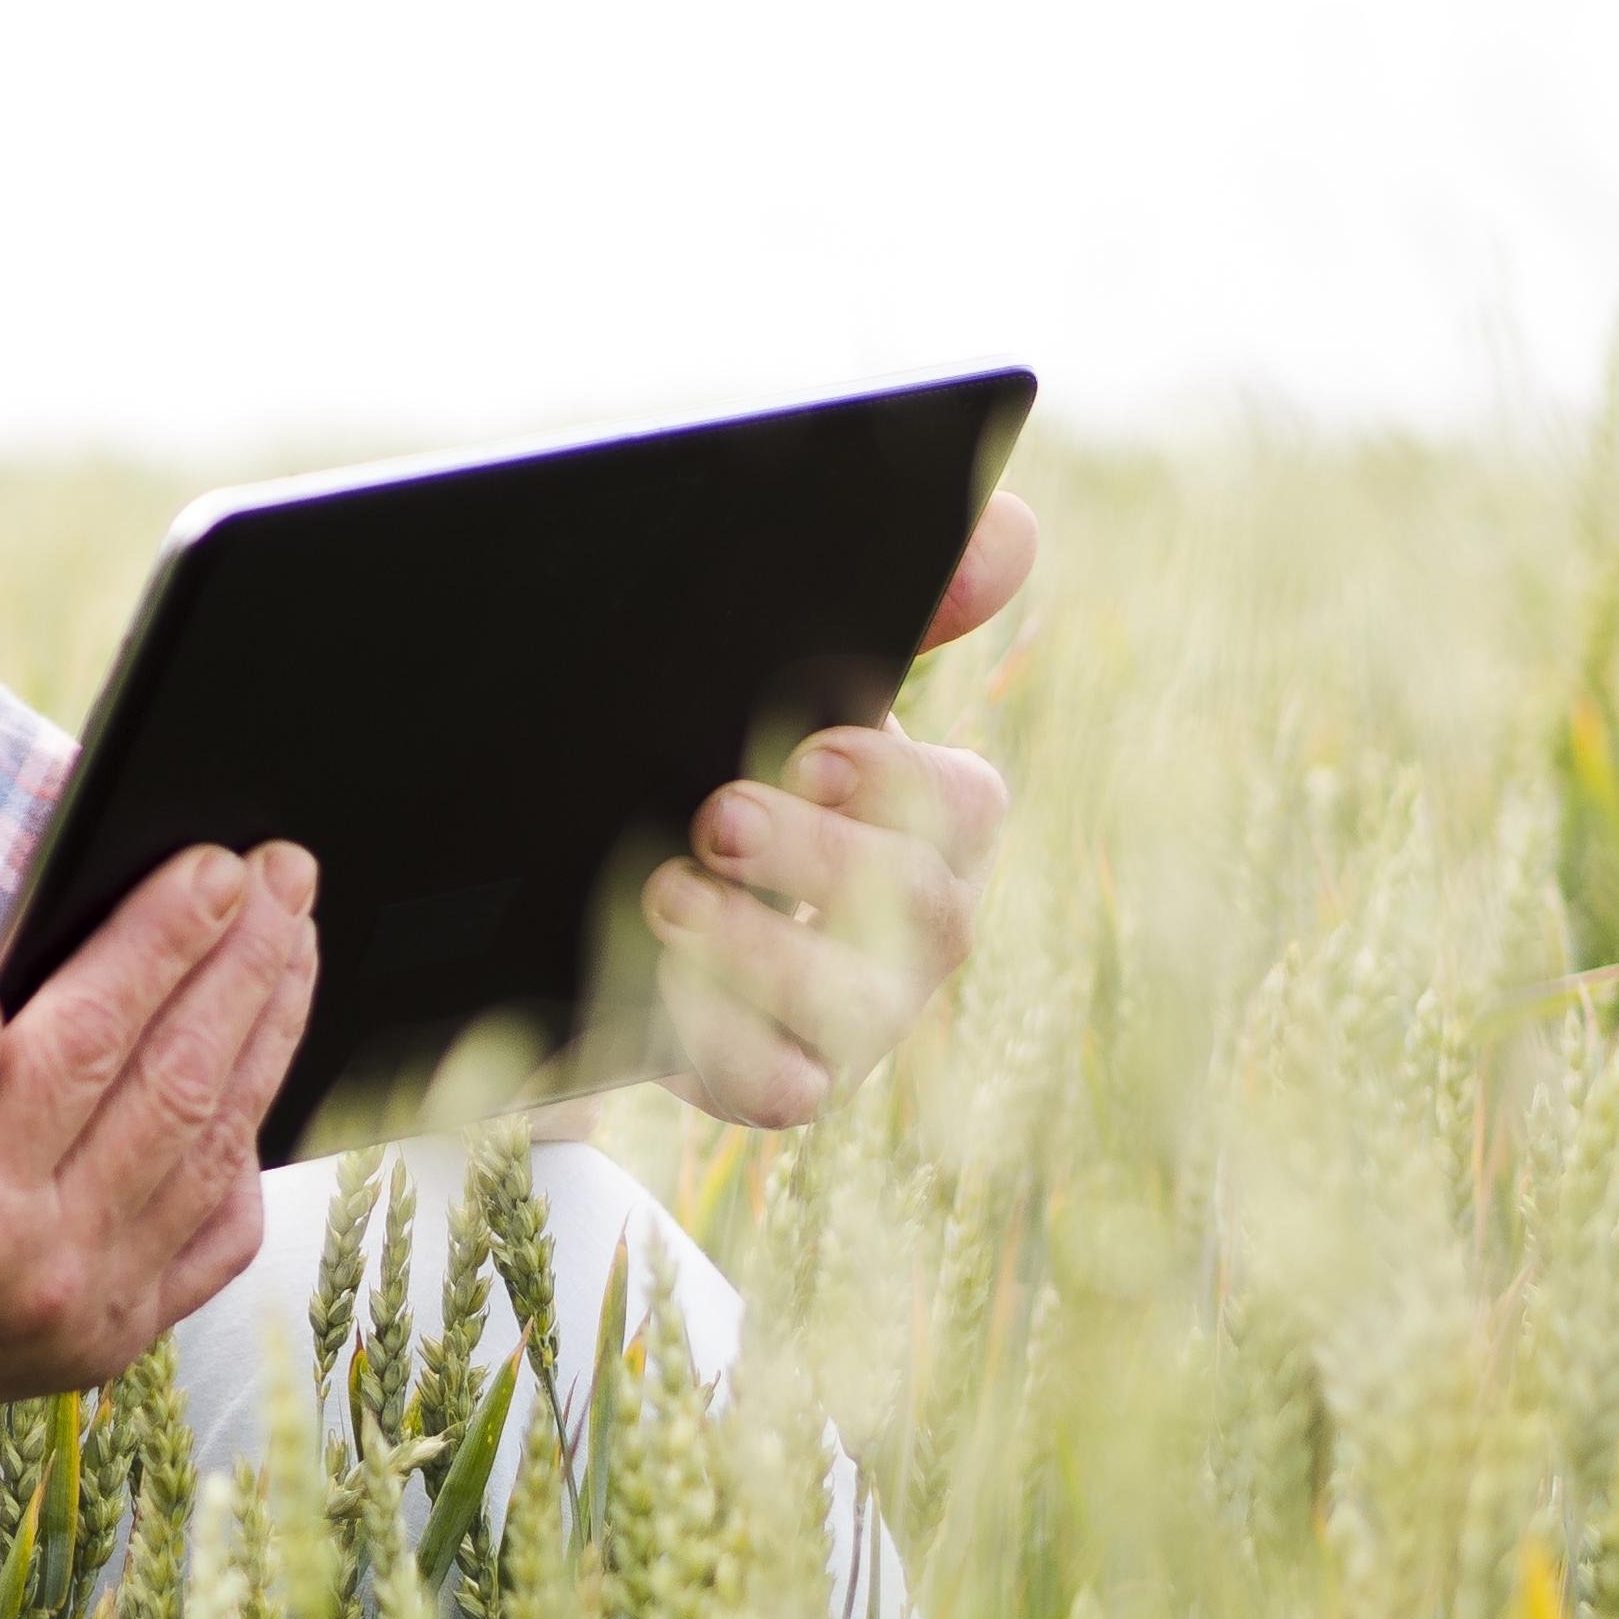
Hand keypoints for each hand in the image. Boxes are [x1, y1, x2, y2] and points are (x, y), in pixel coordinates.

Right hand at [0, 843, 320, 1459]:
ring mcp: (85, 1315)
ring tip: (291, 945)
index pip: (96, 1037)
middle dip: (247, 963)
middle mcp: (43, 1266)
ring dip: (265, 1038)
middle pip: (182, 1082)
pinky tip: (255, 1082)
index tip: (219, 863)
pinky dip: (247, 1155)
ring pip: (215, 1153)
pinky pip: (212, 1240)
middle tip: (288, 872)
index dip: (167, 940)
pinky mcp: (101, 1344)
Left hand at [645, 491, 1033, 1129]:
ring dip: (761, 953)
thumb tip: (1010, 531)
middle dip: (818, 862)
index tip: (810, 749)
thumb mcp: (791, 670)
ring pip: (855, 1011)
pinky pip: (775, 1087)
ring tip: (664, 895)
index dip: (897, 783)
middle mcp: (914, 927)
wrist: (608, 881)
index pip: (963, 807)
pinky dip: (718, 1041)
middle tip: (715, 816)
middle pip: (918, 912)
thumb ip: (907, 599)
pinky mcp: (780, 1078)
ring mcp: (855, 1017)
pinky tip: (654, 987)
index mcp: (930, 820)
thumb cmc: (732, 752)